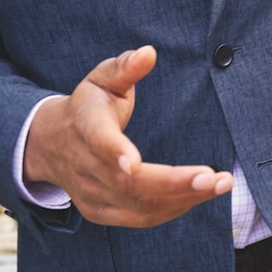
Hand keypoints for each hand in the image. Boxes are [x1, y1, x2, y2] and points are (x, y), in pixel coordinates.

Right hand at [23, 45, 232, 227]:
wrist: (49, 144)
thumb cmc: (87, 105)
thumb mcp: (101, 78)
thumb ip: (125, 67)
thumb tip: (149, 52)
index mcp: (86, 128)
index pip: (99, 142)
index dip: (117, 152)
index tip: (134, 164)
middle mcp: (86, 167)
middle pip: (130, 184)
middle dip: (175, 183)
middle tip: (216, 178)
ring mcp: (90, 195)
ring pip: (139, 206)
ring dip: (184, 198)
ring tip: (221, 185)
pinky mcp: (100, 212)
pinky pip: (140, 218)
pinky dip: (173, 209)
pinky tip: (198, 195)